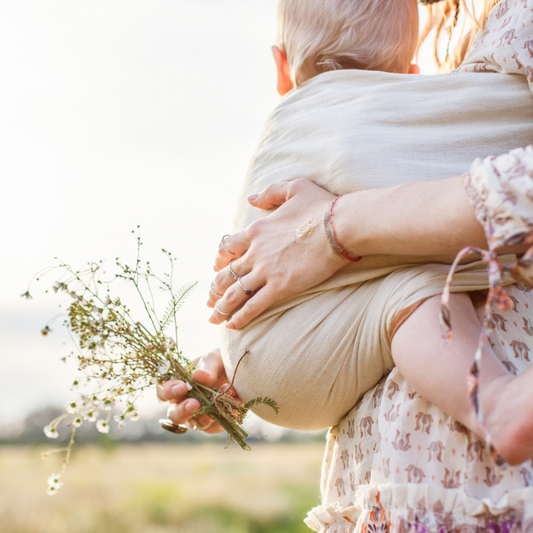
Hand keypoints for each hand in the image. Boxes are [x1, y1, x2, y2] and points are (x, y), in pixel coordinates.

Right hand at [157, 349, 239, 433]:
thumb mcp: (213, 360)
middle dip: (183, 411)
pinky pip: (216, 425)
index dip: (168, 391)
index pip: (163, 392)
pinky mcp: (214, 424)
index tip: (182, 387)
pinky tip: (233, 399)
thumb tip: (197, 376)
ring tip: (222, 397)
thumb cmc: (218, 363)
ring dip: (208, 413)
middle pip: (175, 416)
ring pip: (196, 424)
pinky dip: (224, 413)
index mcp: (177, 386)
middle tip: (195, 404)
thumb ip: (207, 369)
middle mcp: (184, 404)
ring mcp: (198, 416)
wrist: (239, 372)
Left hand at [207, 179, 347, 328]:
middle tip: (209, 300)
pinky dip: (240, 317)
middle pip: (226, 273)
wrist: (339, 226)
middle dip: (215, 288)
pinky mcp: (280, 286)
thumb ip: (270, 193)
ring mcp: (266, 270)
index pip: (228, 247)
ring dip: (221, 306)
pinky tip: (231, 326)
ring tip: (214, 318)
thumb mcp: (294, 188)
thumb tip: (251, 198)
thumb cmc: (321, 206)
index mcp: (257, 230)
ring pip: (235, 292)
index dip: (220, 259)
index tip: (216, 268)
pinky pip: (254, 305)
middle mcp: (255, 252)